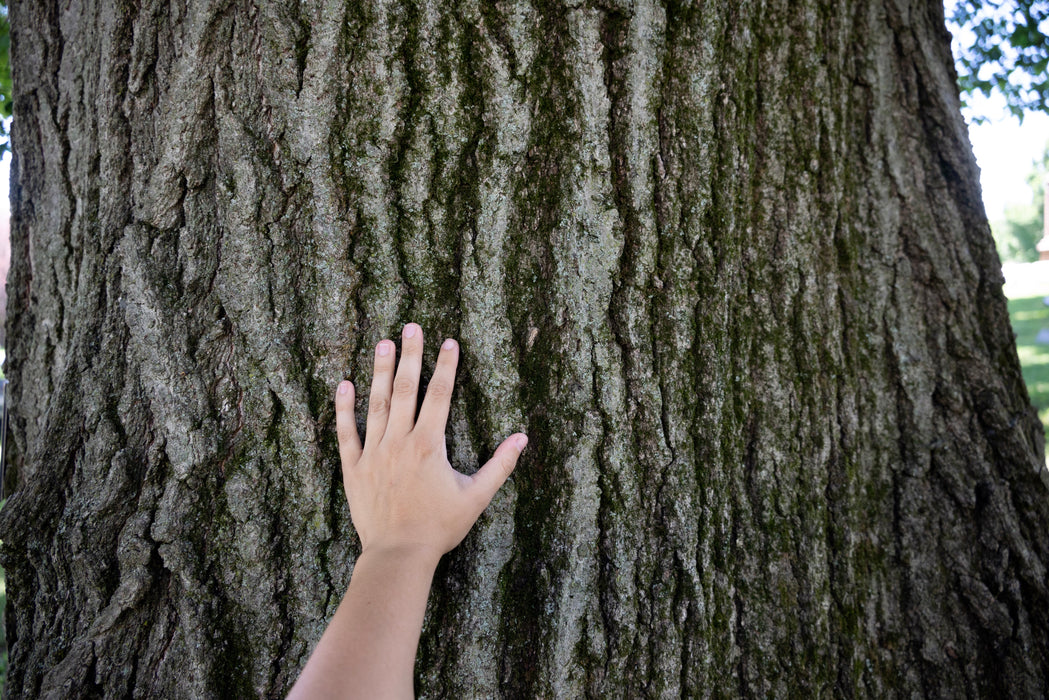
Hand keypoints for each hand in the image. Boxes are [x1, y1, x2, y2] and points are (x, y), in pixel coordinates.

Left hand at [335, 323, 526, 562]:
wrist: (398, 554)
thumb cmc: (439, 527)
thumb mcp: (476, 497)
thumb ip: (500, 465)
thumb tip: (522, 438)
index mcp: (429, 445)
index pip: (439, 395)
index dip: (445, 366)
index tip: (448, 342)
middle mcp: (400, 442)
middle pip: (406, 389)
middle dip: (410, 355)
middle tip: (411, 327)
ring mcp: (374, 452)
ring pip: (376, 403)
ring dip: (379, 371)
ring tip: (381, 342)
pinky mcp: (354, 467)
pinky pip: (346, 432)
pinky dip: (344, 408)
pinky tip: (344, 383)